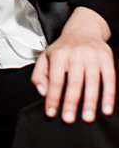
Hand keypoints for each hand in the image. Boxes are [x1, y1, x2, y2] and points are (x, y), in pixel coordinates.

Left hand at [31, 7, 114, 122]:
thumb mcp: (46, 56)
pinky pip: (109, 78)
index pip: (55, 79)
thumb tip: (43, 92)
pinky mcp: (106, 58)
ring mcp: (92, 55)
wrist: (83, 28)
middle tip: (68, 119)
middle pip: (73, 81)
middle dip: (71, 102)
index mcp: (59, 54)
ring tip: (87, 118)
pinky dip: (108, 95)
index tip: (51, 112)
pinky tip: (106, 108)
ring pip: (92, 82)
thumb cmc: (64, 47)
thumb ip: (39, 74)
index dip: (52, 97)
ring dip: (90, 102)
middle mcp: (75, 54)